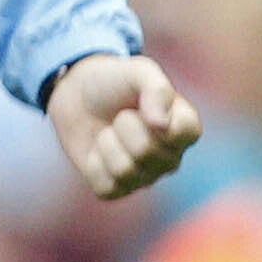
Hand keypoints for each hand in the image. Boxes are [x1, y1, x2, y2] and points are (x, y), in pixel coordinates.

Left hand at [47, 51, 201, 199]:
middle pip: (146, 151)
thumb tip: (161, 126)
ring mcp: (145, 176)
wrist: (76, 94)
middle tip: (120, 115)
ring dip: (107, 144)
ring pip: (125, 171)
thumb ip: (157, 90)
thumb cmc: (114, 81)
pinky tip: (98, 150)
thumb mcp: (138, 71)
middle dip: (123, 126)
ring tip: (109, 131)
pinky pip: (106, 187)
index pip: (184, 132)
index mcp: (185, 128)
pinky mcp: (117, 189)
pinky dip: (94, 165)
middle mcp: (171, 157)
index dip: (154, 114)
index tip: (141, 102)